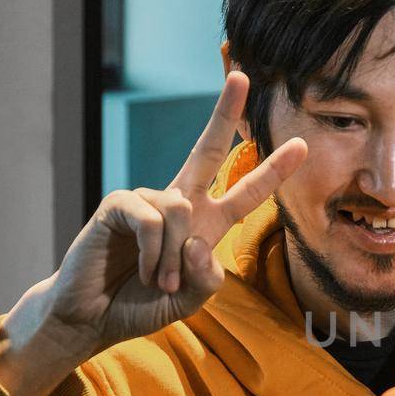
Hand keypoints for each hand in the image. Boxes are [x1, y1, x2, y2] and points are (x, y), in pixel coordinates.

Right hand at [22, 71, 306, 359]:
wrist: (92, 318)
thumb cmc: (142, 305)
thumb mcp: (192, 300)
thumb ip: (208, 279)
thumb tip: (200, 243)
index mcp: (206, 224)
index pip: (246, 192)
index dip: (273, 170)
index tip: (301, 145)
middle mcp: (179, 203)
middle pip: (206, 150)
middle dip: (224, 113)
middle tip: (244, 77)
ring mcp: (148, 200)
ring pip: (181, 212)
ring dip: (174, 259)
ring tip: (160, 281)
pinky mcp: (119, 204)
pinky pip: (152, 220)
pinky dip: (153, 253)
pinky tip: (141, 269)